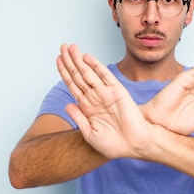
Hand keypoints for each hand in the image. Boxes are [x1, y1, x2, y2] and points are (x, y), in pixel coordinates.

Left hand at [57, 44, 154, 158]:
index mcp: (88, 108)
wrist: (134, 146)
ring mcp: (106, 94)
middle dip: (70, 61)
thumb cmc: (114, 144)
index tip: (58, 60)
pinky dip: (96, 66)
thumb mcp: (90, 134)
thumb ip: (78, 118)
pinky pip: (105, 76)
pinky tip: (87, 57)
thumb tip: (67, 105)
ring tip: (71, 47)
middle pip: (79, 75)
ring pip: (89, 73)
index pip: (73, 85)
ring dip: (79, 60)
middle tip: (62, 47)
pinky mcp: (118, 91)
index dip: (65, 72)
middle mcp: (95, 98)